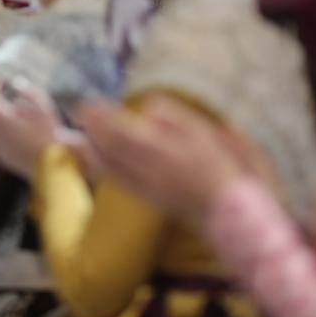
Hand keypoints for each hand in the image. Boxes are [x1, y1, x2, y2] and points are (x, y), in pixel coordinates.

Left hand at [0, 79, 63, 178]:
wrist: (53, 166)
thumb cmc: (50, 134)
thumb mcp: (43, 106)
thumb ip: (28, 91)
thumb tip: (16, 83)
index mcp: (2, 119)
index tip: (1, 82)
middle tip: (4, 94)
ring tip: (15, 113)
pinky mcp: (3, 158)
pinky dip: (3, 132)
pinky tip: (19, 132)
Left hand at [73, 96, 247, 219]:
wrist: (236, 213)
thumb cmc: (228, 169)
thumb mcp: (209, 133)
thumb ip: (177, 118)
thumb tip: (149, 107)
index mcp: (165, 149)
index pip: (123, 129)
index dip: (102, 116)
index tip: (88, 103)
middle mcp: (151, 168)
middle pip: (113, 146)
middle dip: (93, 128)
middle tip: (78, 111)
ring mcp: (149, 186)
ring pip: (113, 165)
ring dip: (94, 146)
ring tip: (82, 132)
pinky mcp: (153, 200)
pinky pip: (121, 181)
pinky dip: (105, 168)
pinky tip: (97, 160)